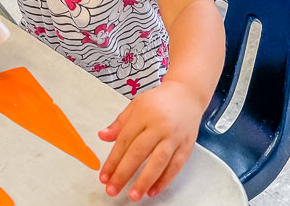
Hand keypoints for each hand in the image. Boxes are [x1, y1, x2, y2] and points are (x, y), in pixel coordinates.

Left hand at [98, 80, 204, 200]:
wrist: (186, 95)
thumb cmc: (159, 101)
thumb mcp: (136, 106)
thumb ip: (119, 123)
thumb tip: (103, 136)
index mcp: (143, 114)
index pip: (125, 140)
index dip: (113, 160)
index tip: (104, 176)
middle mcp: (159, 125)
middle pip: (139, 152)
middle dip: (124, 173)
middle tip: (113, 189)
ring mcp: (174, 136)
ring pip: (159, 161)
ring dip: (145, 180)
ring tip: (134, 195)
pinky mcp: (186, 145)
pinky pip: (175, 166)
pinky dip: (164, 180)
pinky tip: (153, 190)